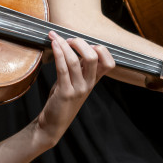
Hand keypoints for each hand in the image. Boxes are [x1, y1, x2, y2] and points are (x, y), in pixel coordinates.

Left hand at [35, 32, 113, 146]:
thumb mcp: (75, 83)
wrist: (53, 124)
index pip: (109, 62)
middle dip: (80, 42)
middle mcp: (89, 84)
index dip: (99, 49)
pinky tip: (54, 45)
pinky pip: (63, 69)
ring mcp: (78, 89)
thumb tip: (76, 46)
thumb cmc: (62, 101)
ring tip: (55, 37)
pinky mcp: (65, 93)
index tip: (82, 44)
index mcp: (94, 81)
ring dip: (64, 45)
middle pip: (94, 56)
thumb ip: (80, 68)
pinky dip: (58, 54)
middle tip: (67, 40)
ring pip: (76, 60)